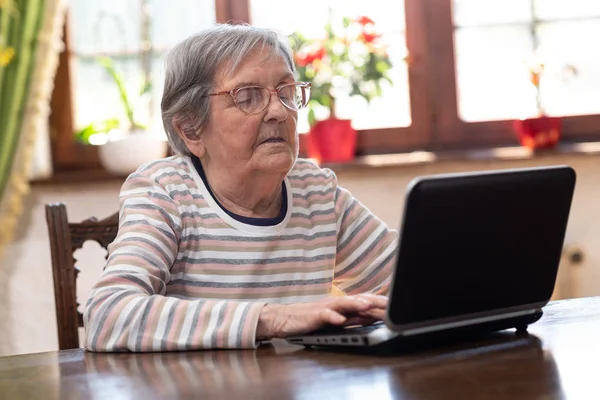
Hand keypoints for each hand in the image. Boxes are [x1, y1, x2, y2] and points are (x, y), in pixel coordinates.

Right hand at [256, 294, 387, 339]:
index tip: (395, 305)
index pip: (364, 301)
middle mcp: (335, 303)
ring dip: (355, 305)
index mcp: (341, 305)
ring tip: (367, 306)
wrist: (282, 318)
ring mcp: (324, 308)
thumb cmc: (308, 319)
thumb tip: (372, 318)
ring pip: (342, 304)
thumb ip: (353, 318)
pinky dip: (332, 317)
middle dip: (373, 302)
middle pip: (357, 300)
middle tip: (389, 305)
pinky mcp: (312, 316)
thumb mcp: (335, 320)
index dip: (379, 303)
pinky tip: (339, 320)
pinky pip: (323, 316)